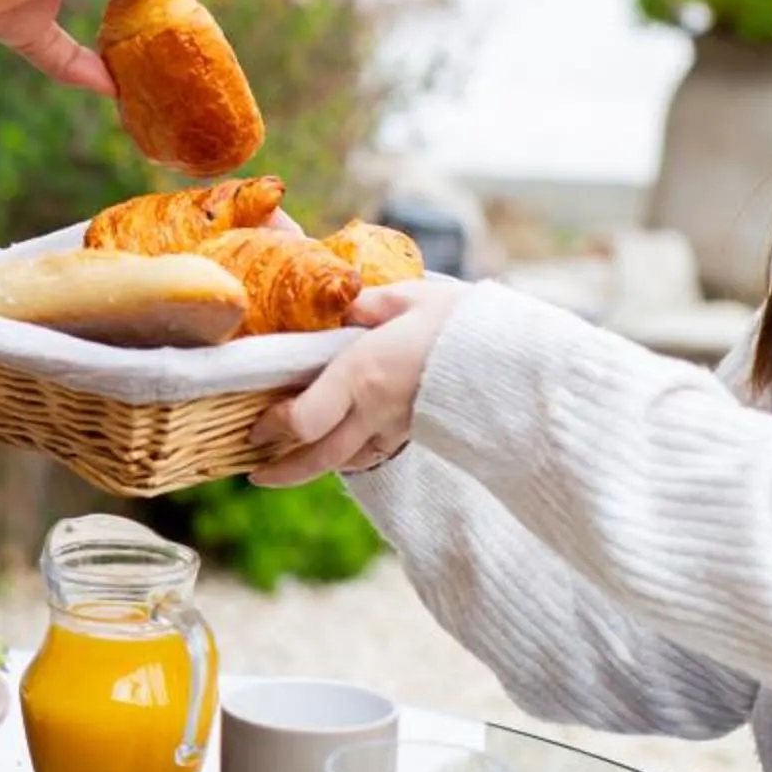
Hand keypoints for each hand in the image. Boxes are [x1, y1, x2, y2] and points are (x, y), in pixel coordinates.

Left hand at [247, 279, 467, 484]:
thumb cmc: (462, 322)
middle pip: (317, 458)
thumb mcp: (409, 297)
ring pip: (344, 461)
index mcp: (363, 375)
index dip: (272, 428)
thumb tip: (342, 306)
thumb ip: (367, 305)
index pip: (304, 420)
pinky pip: (371, 453)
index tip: (254, 426)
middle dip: (281, 472)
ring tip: (287, 461)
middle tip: (256, 473)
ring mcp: (397, 428)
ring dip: (312, 466)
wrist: (517, 359)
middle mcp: (374, 411)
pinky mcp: (416, 433)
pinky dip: (347, 456)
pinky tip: (338, 446)